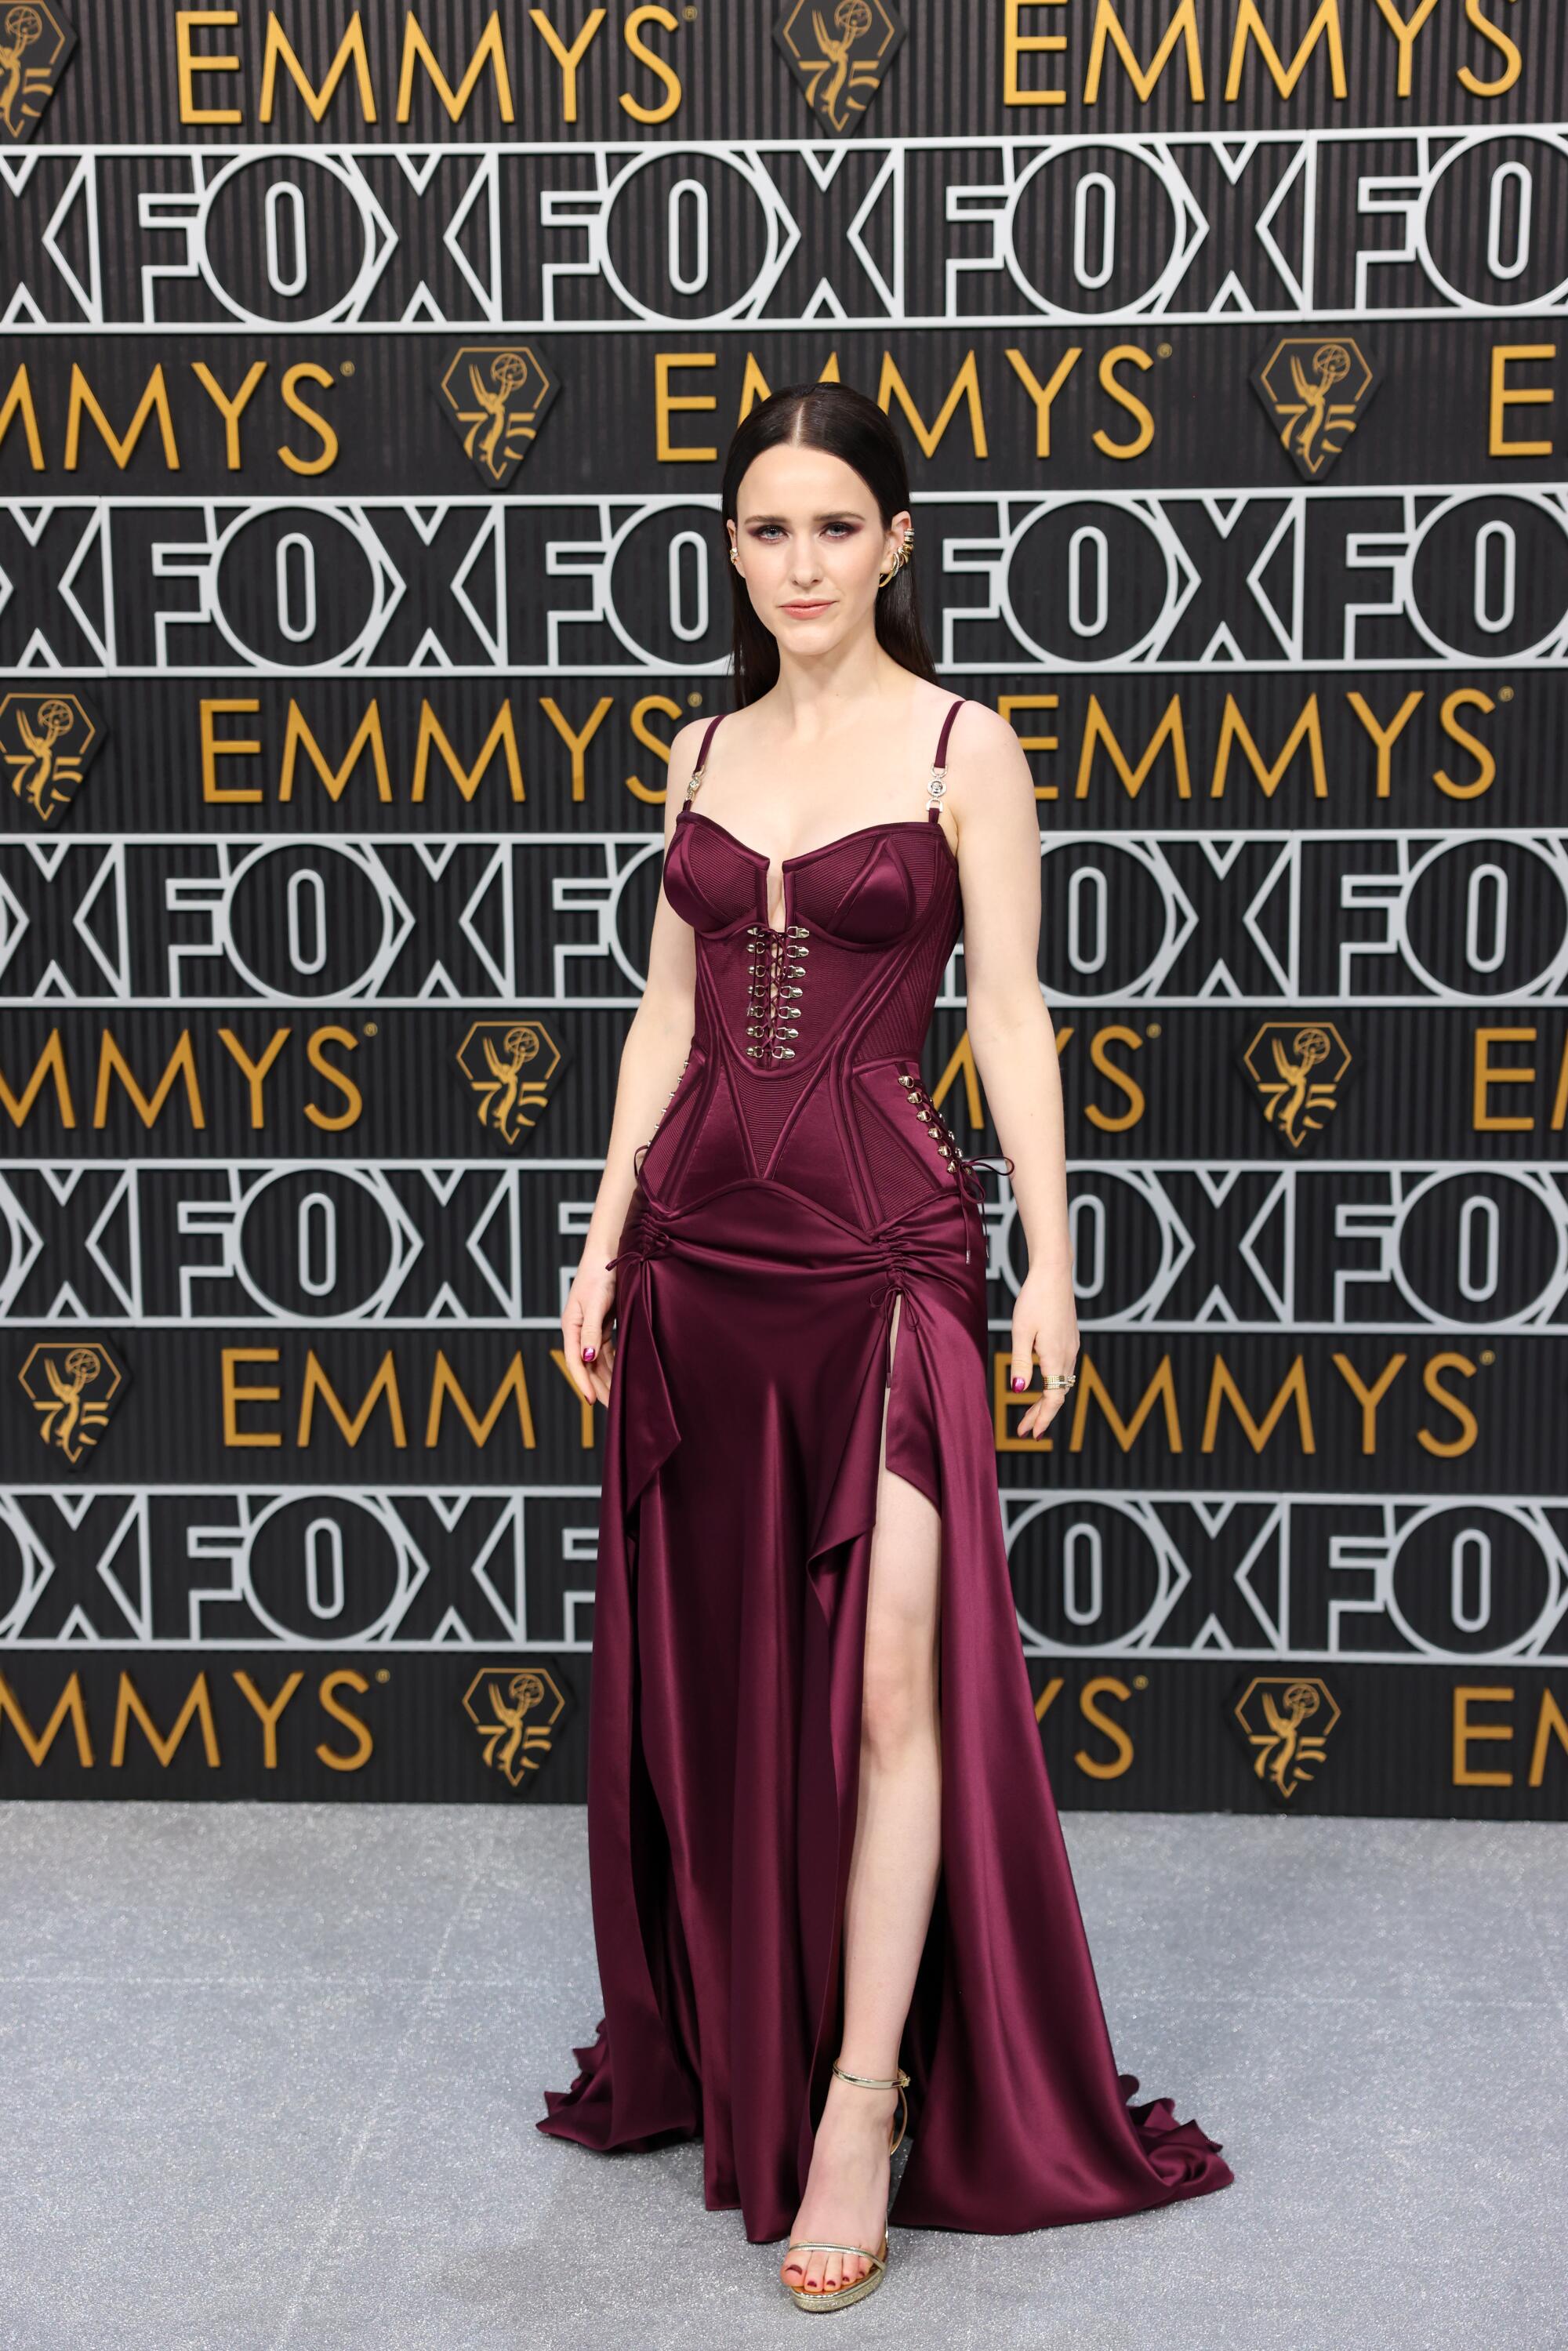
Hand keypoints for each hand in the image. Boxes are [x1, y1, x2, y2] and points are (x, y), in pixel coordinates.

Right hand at [562, 1260, 617, 1406]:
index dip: (583, 1382)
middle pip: (587, 1366)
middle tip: (612, 1408)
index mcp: (571, 1326)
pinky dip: (614, 1364)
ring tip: (618, 1397)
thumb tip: (587, 1357)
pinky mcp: (604, 1325)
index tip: (591, 1401)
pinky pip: (607, 1351)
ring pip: (598, 1361)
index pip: (576, 1361)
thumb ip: (591, 1331)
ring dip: (607, 1378)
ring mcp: (591, 1329)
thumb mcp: (595, 1303)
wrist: (608, 1254)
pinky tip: (622, 1375)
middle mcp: (579, 1331)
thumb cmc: (599, 1275)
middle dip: (597, 1386)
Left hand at [1007, 1267, 1078, 1440]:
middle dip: (1042, 1414)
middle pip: (1059, 1394)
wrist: (1054, 1273)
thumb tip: (1019, 1391)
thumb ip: (1020, 1362)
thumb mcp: (1021, 1332)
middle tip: (1025, 1429)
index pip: (1053, 1398)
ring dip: (1048, 1399)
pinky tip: (1043, 1383)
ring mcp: (1072, 1347)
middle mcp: (1069, 1355)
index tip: (1030, 1433)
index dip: (1042, 1418)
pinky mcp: (1070, 1339)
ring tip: (1031, 1412)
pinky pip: (1064, 1369)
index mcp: (1056, 1356)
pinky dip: (1054, 1383)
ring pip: (1063, 1382)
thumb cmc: (1034, 1299)